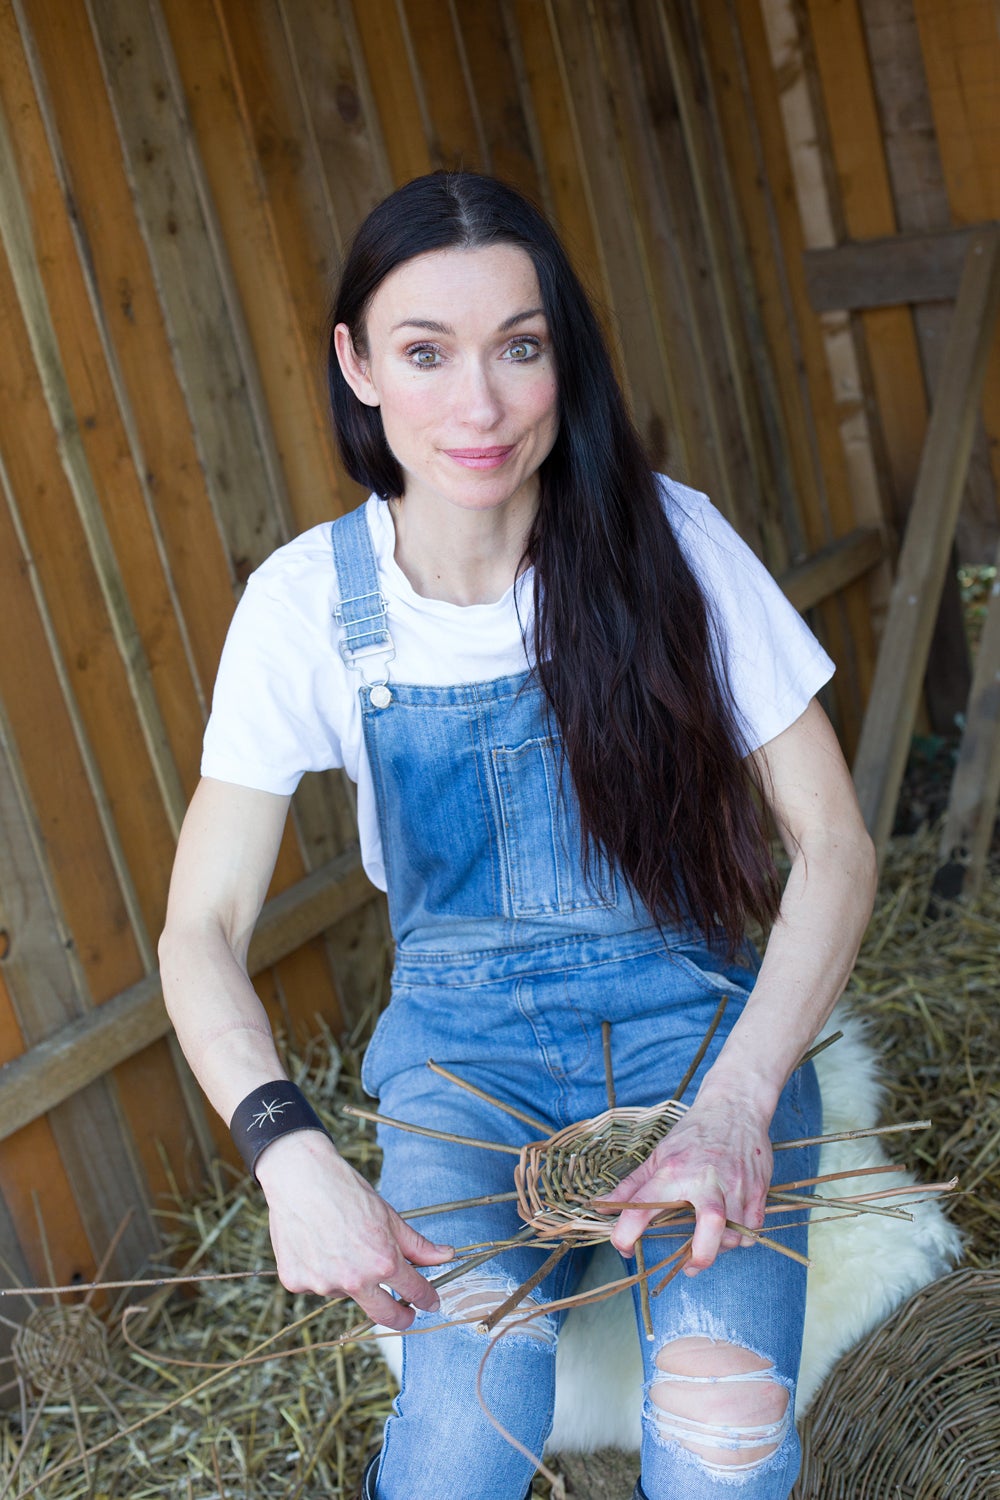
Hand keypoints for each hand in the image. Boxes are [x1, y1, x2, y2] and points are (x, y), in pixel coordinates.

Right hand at [255, 1131, 453, 1328]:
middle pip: (384, 1314)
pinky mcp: (296, 1283)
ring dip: (351, 1279)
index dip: (426, 1298)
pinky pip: (316, 1285)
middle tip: (406, 1315)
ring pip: (346, 1292)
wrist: (299, 1177)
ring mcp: (323, 1285)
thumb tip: (446, 1255)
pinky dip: (320, 1271)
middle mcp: (354, 1280)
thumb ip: (418, 1244)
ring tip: (340, 1242)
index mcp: (382, 1262)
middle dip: (400, 1318)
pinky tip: (316, 1244)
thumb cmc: (346, 1191)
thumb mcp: (389, 1216)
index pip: (414, 1291)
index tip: (430, 1302)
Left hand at [599, 1092, 772, 1273]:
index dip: (625, 1235)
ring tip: (708, 1239)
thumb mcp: (658, 1155)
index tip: (624, 1247)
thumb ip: (632, 1186)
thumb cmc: (693, 1133)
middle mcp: (705, 1179)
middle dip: (700, 1256)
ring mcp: (736, 1185)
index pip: (642, 1208)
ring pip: (733, 1235)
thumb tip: (604, 1208)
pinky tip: (728, 1227)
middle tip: (688, 1266)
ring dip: (718, 1246)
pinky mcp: (758, 1190)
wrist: (734, 1106)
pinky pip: (752, 1229)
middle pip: (710, 1228)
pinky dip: (740, 1236)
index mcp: (673, 1171)